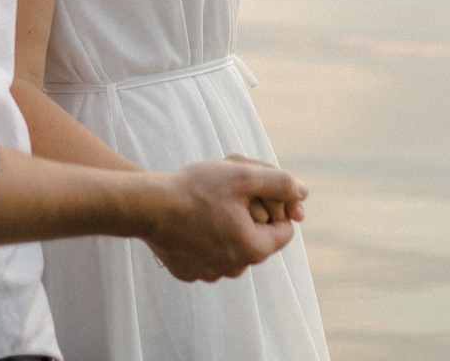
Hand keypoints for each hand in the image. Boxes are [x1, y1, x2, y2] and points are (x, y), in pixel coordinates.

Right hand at [144, 156, 306, 281]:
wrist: (147, 206)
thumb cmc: (196, 189)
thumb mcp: (243, 176)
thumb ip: (279, 182)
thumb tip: (302, 192)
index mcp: (254, 248)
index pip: (285, 230)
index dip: (276, 207)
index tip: (256, 192)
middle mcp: (235, 268)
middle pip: (258, 239)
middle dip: (251, 217)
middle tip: (230, 194)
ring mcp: (210, 273)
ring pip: (233, 248)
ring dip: (229, 228)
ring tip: (209, 205)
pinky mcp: (189, 272)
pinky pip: (208, 255)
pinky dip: (206, 239)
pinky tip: (192, 220)